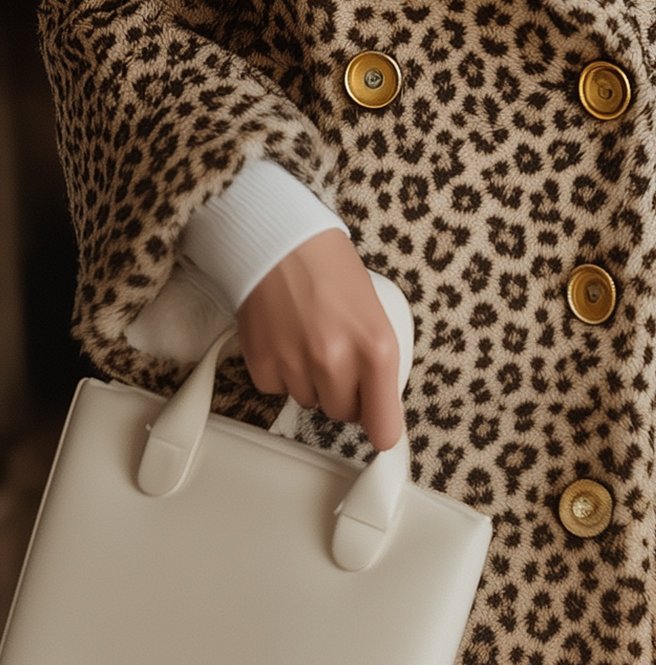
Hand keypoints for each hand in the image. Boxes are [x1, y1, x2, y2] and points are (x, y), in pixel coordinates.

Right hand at [236, 228, 404, 450]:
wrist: (277, 238)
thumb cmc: (327, 263)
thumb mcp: (373, 309)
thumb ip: (376, 358)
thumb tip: (377, 398)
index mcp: (376, 348)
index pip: (384, 425)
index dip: (381, 426)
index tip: (379, 426)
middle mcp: (336, 362)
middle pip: (342, 414)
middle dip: (343, 392)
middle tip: (337, 356)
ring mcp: (296, 366)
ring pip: (308, 401)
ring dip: (310, 380)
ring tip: (308, 337)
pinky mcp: (262, 364)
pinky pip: (276, 388)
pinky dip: (280, 370)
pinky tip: (284, 336)